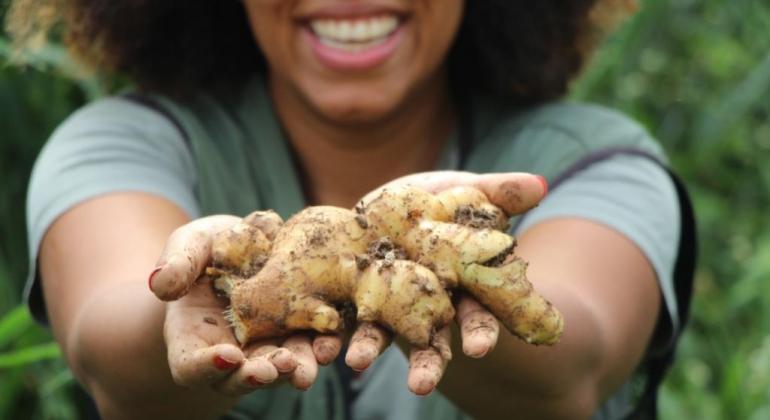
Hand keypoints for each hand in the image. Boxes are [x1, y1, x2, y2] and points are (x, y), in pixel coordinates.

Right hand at [149, 216, 342, 394]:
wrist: (251, 245)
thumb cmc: (210, 248)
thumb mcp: (190, 246)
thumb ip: (178, 262)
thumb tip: (159, 283)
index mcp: (192, 337)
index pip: (190, 365)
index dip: (205, 366)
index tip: (227, 356)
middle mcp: (230, 351)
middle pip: (238, 376)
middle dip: (255, 375)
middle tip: (271, 369)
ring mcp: (266, 347)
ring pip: (278, 368)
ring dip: (292, 369)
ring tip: (304, 368)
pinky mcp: (299, 334)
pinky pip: (310, 347)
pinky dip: (320, 349)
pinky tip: (331, 344)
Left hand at [347, 171, 547, 394]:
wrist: (393, 209)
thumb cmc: (443, 203)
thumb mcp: (468, 193)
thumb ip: (499, 192)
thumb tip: (540, 183)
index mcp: (461, 285)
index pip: (477, 313)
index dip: (480, 330)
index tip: (480, 349)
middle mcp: (427, 303)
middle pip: (432, 338)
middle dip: (427, 362)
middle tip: (420, 386)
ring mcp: (388, 303)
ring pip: (383, 333)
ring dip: (370, 350)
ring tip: (355, 364)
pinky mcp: (353, 295)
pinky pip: (341, 319)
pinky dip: (331, 333)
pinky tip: (320, 348)